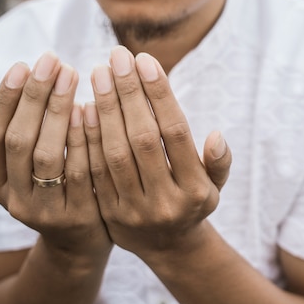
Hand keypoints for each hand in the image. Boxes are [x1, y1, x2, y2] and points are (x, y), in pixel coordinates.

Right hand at [0, 53, 111, 258]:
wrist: (81, 243)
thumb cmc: (56, 191)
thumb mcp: (27, 173)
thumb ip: (17, 141)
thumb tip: (10, 92)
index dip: (5, 100)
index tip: (23, 65)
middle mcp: (15, 199)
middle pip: (19, 141)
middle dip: (35, 96)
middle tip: (52, 60)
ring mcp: (47, 210)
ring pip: (48, 155)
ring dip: (57, 110)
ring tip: (71, 75)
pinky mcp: (79, 216)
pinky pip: (82, 171)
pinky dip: (83, 138)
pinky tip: (90, 109)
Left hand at [85, 47, 230, 258]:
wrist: (167, 247)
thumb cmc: (193, 203)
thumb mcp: (215, 187)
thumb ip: (219, 162)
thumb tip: (216, 136)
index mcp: (196, 190)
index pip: (176, 132)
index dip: (159, 95)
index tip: (145, 60)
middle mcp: (166, 202)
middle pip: (143, 138)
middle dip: (128, 93)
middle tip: (116, 56)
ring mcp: (134, 211)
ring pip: (115, 153)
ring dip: (105, 110)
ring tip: (99, 73)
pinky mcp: (108, 215)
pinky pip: (94, 171)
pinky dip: (88, 138)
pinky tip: (83, 107)